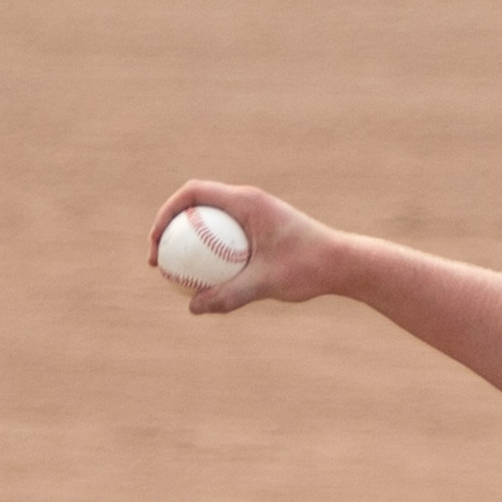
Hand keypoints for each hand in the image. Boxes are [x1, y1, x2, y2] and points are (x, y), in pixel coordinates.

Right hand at [147, 182, 347, 316]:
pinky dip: (211, 254)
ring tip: (177, 273)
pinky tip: (207, 283)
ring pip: (210, 222)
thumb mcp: (266, 283)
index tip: (157, 243)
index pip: (191, 193)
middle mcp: (248, 201)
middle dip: (171, 228)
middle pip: (195, 205)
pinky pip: (227, 237)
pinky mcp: (262, 230)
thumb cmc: (309, 268)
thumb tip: (193, 308)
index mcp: (245, 201)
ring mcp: (255, 214)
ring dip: (190, 241)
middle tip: (160, 260)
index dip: (165, 213)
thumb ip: (229, 295)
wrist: (345, 264)